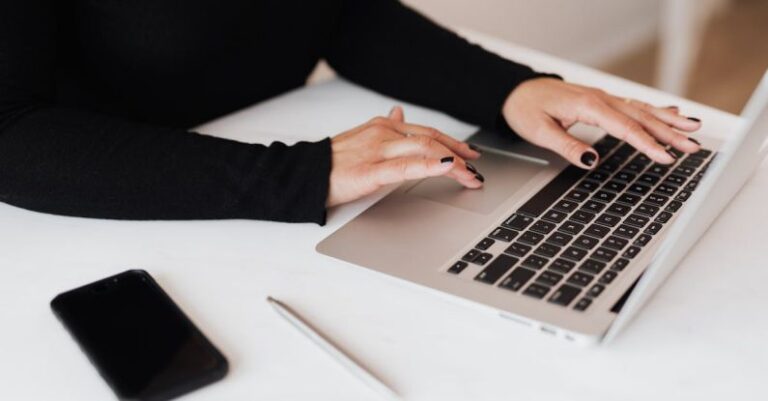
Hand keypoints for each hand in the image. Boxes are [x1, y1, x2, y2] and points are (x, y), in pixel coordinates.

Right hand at [326, 106, 482, 206]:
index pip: (426, 132)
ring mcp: (377, 150)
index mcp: (382, 126)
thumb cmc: (331, 161)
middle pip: (431, 140)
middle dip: (460, 154)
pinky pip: (405, 166)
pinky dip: (430, 166)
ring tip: (471, 176)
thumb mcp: (361, 137)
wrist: (303, 174)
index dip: (452, 142)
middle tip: (478, 167)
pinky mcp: (370, 171)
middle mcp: (383, 133)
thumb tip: (398, 112)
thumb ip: (384, 126)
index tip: (470, 153)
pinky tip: (447, 168)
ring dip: (454, 163)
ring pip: (425, 151)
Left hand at [502, 78, 702, 168]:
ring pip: (642, 109)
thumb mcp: (539, 132)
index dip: (647, 144)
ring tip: (694, 129)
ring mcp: (603, 98)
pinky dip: (655, 109)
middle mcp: (600, 99)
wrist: (516, 91)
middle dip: (669, 133)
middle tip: (694, 146)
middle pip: (641, 117)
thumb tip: (591, 161)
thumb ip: (566, 146)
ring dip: (669, 120)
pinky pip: (634, 105)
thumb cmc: (526, 109)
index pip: (624, 128)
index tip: (666, 157)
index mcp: (588, 106)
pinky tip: (672, 113)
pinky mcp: (602, 101)